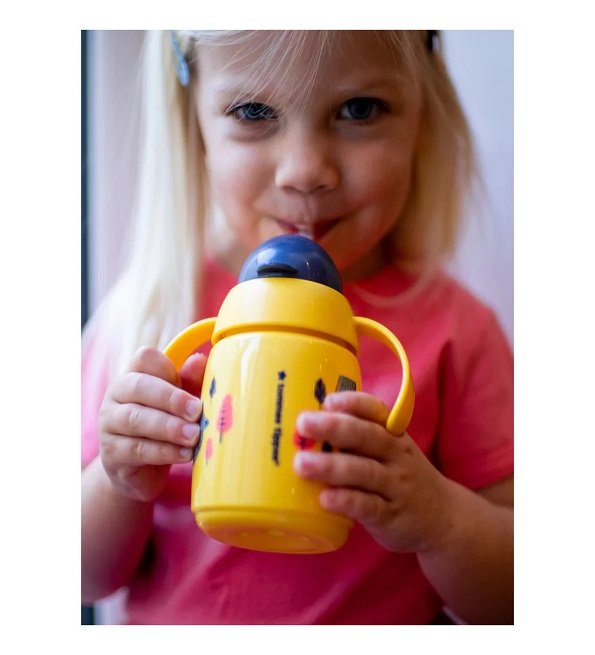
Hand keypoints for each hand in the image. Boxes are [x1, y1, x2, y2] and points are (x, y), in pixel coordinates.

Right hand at [98, 346, 206, 502]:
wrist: (142, 472)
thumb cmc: (165, 428)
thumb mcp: (181, 404)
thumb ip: (190, 382)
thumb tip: (199, 360)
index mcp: (134, 375)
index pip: (144, 358)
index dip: (166, 367)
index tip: (188, 382)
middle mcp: (116, 395)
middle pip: (138, 387)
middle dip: (171, 399)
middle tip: (197, 411)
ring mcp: (109, 424)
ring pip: (135, 419)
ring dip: (169, 427)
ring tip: (194, 435)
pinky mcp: (111, 453)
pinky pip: (136, 449)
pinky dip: (164, 451)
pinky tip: (185, 453)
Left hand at [293, 391, 453, 552]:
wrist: (446, 519)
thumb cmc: (401, 477)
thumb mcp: (389, 452)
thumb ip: (356, 441)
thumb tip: (303, 431)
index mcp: (393, 435)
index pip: (375, 411)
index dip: (352, 403)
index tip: (328, 400)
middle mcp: (397, 456)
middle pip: (366, 437)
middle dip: (334, 428)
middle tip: (303, 423)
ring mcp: (396, 486)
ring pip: (364, 471)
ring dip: (331, 466)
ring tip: (301, 464)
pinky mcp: (392, 516)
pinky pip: (369, 506)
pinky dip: (347, 501)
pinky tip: (325, 499)